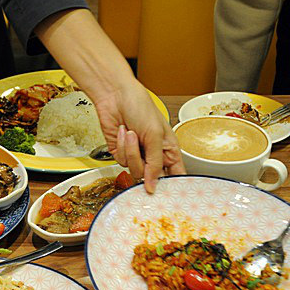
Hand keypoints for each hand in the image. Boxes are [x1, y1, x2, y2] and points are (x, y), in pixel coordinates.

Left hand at [33, 9, 185, 192]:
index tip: (169, 192)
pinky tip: (123, 131)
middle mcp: (153, 154)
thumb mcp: (155, 135)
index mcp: (168, 149)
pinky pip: (122, 161)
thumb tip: (152, 186)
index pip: (175, 174)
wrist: (115, 96)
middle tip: (145, 150)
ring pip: (135, 170)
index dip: (173, 185)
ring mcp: (136, 155)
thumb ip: (155, 164)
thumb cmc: (140, 106)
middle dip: (146, 164)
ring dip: (132, 151)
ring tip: (132, 133)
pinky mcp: (121, 153)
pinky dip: (122, 146)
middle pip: (152, 177)